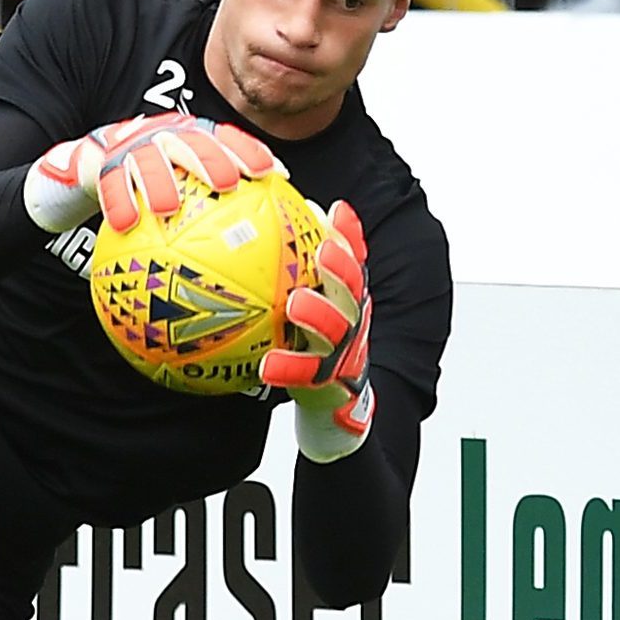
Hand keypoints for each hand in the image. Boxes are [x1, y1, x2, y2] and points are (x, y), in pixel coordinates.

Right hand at [23, 113, 278, 233]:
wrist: (92, 161)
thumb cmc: (152, 180)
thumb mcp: (184, 182)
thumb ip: (220, 203)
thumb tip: (269, 231)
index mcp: (189, 137)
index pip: (224, 138)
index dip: (249, 152)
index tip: (273, 173)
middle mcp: (163, 137)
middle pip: (191, 143)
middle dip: (210, 160)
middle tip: (226, 184)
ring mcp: (132, 148)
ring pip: (147, 161)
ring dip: (158, 182)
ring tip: (168, 207)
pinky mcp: (102, 162)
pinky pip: (110, 184)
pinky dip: (116, 203)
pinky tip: (124, 224)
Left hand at [259, 200, 374, 462]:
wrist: (333, 408)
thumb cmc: (313, 347)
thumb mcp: (312, 310)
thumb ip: (295, 275)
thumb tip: (265, 229)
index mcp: (347, 300)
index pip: (354, 262)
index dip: (348, 235)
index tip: (333, 211)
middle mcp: (352, 321)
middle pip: (353, 289)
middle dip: (341, 267)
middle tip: (321, 250)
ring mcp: (344, 352)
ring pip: (337, 330)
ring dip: (319, 315)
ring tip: (296, 303)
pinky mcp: (328, 384)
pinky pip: (307, 375)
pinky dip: (288, 369)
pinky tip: (266, 365)